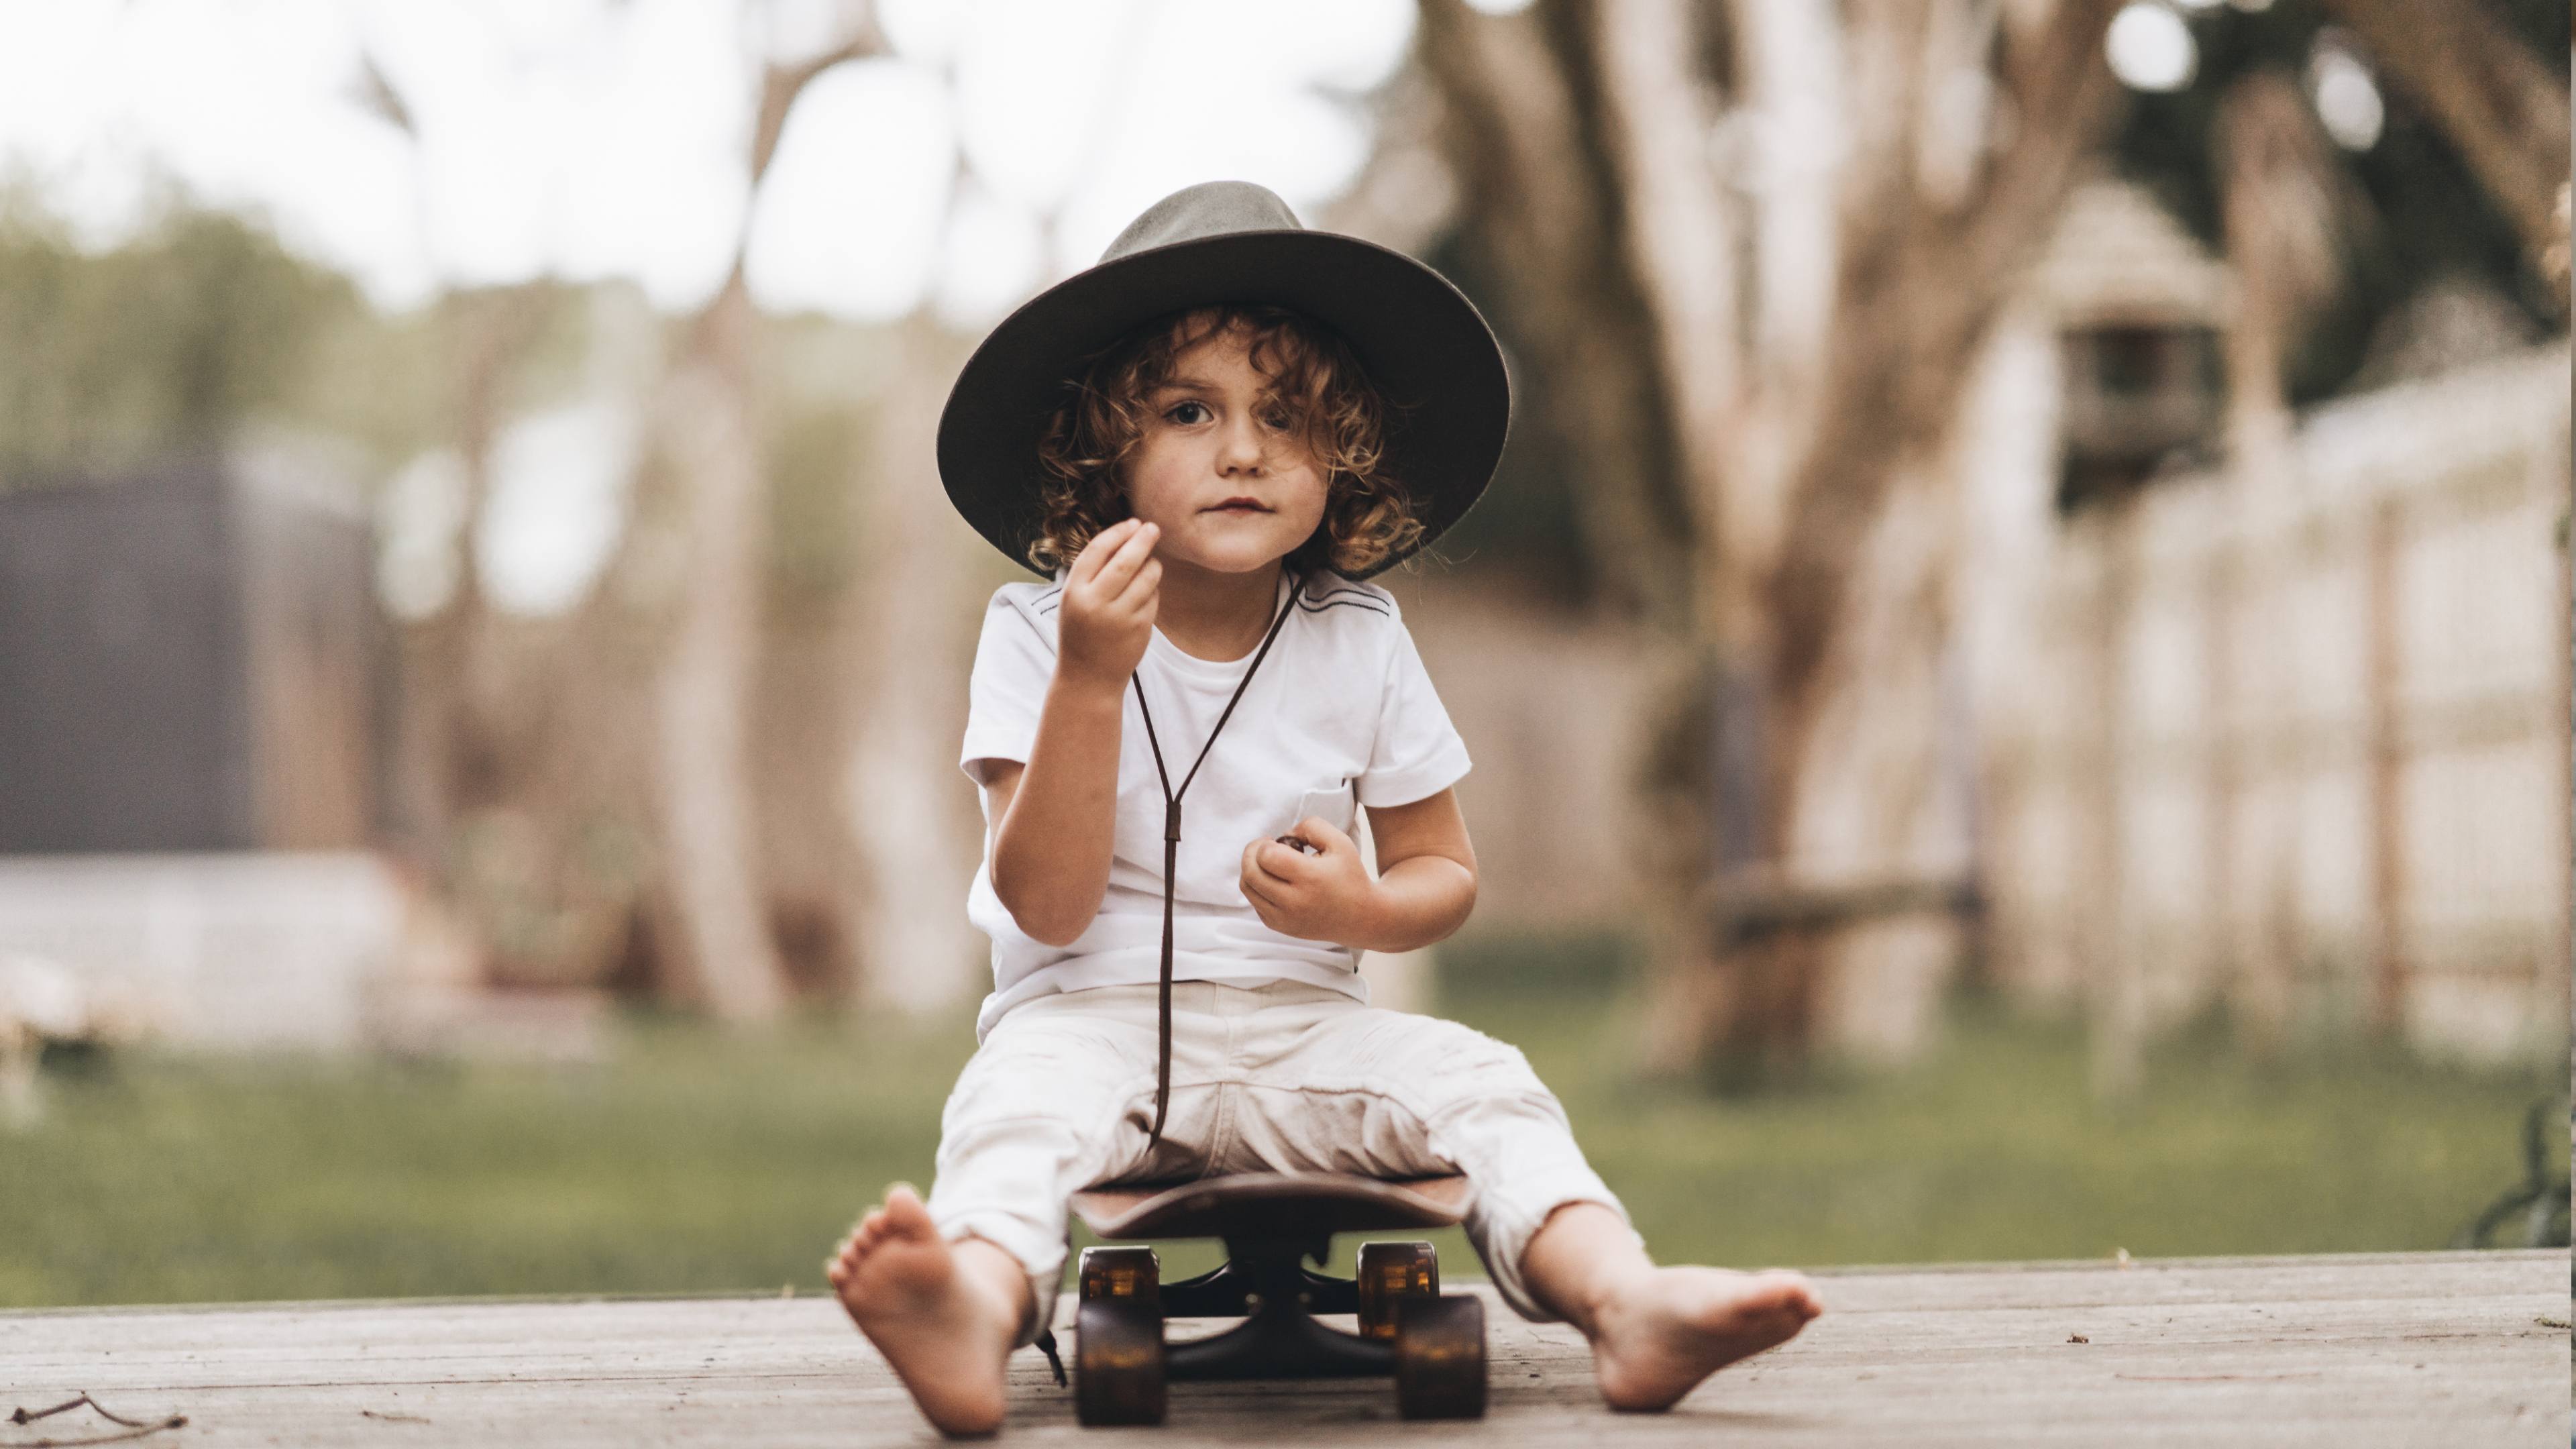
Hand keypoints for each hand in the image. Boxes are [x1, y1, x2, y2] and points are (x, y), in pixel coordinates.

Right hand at [1056, 518, 1159, 692]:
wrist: (1088, 677)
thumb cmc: (1081, 631)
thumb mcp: (1074, 600)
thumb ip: (1093, 572)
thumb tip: (1125, 536)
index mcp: (1074, 591)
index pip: (1098, 550)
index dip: (1118, 532)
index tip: (1133, 523)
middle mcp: (1096, 603)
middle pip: (1126, 560)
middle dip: (1142, 539)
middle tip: (1153, 528)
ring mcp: (1120, 617)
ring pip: (1146, 577)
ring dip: (1153, 564)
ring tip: (1151, 562)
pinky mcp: (1140, 628)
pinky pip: (1153, 597)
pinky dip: (1153, 590)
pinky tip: (1145, 593)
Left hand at [1240, 816, 1378, 944]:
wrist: (1361, 917)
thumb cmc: (1349, 876)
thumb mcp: (1339, 841)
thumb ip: (1310, 826)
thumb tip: (1282, 835)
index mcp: (1309, 878)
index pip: (1266, 856)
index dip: (1266, 843)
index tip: (1279, 841)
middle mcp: (1294, 902)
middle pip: (1250, 872)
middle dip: (1251, 852)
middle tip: (1266, 846)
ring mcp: (1284, 918)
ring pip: (1247, 888)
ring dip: (1251, 869)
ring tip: (1269, 862)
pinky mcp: (1280, 926)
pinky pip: (1255, 902)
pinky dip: (1258, 887)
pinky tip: (1276, 881)